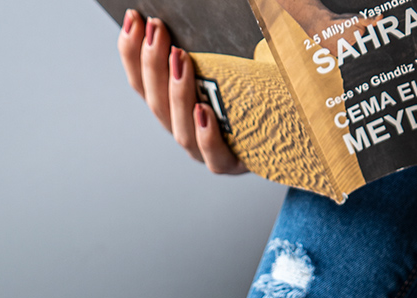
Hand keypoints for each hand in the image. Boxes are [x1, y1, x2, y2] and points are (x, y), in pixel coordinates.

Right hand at [117, 10, 247, 174]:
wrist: (284, 132)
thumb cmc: (254, 90)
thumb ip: (208, 45)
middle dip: (152, 64)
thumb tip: (195, 13)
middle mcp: (185, 128)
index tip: (133, 19)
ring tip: (179, 60)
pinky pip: (213, 155)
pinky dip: (206, 135)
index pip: (143, 82)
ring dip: (176, 92)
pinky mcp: (230, 164)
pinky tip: (204, 111)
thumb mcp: (229, 59)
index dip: (132, 52)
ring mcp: (204, 149)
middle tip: (156, 31)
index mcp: (174, 106)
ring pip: (180, 128)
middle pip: (157, 103)